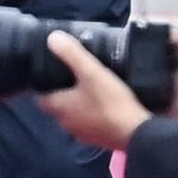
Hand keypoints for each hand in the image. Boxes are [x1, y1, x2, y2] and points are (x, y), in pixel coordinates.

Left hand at [36, 31, 151, 150]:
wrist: (138, 134)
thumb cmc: (111, 103)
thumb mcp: (92, 73)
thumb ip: (72, 54)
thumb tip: (52, 38)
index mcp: (58, 107)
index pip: (39, 96)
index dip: (42, 84)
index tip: (49, 73)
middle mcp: (65, 122)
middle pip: (57, 105)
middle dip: (62, 92)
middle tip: (72, 77)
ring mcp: (82, 133)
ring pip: (74, 115)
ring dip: (78, 105)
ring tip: (89, 89)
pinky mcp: (98, 139)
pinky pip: (90, 124)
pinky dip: (93, 115)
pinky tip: (106, 106)